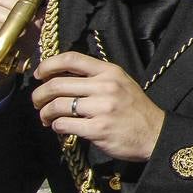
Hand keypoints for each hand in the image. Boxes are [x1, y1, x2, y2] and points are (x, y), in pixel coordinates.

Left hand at [31, 53, 164, 163]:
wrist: (155, 134)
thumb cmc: (134, 109)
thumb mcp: (120, 83)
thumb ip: (95, 77)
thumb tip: (59, 77)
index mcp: (110, 72)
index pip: (71, 59)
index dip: (48, 65)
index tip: (39, 74)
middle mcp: (106, 86)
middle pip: (57, 84)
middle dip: (39, 94)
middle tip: (37, 102)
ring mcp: (102, 108)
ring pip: (57, 105)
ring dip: (45, 113)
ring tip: (46, 118)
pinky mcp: (98, 129)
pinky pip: (64, 125)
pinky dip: (57, 127)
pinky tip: (60, 128)